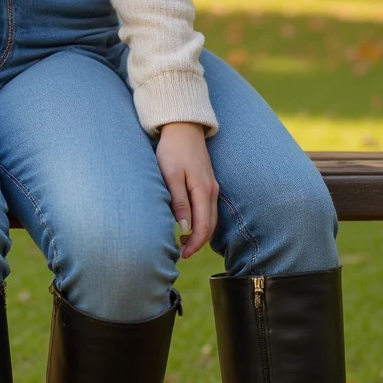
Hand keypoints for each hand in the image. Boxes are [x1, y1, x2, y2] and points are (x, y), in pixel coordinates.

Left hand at [156, 121, 217, 259]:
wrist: (182, 127)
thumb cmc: (172, 150)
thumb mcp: (171, 176)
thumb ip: (179, 202)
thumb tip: (186, 227)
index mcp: (203, 191)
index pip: (204, 226)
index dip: (195, 244)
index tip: (182, 255)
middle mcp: (211, 190)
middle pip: (210, 225)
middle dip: (197, 242)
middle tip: (180, 252)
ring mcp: (211, 186)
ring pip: (210, 218)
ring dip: (199, 232)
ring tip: (182, 242)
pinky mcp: (207, 182)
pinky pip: (208, 208)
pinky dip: (201, 221)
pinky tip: (188, 223)